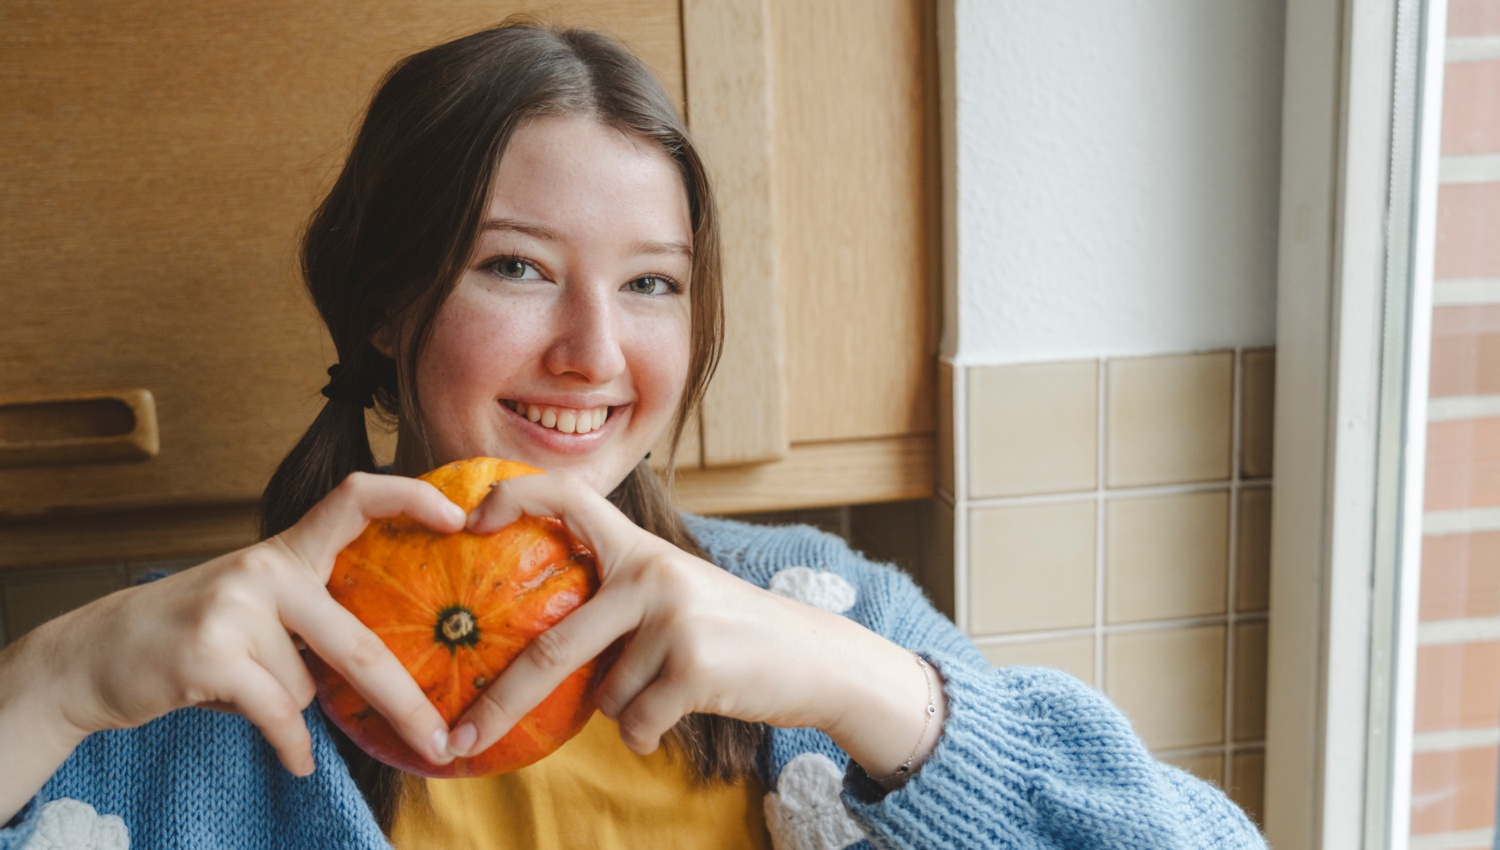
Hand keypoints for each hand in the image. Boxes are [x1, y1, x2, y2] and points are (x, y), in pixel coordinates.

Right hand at [1, 473, 464, 795]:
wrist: (89, 656)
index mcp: (285, 552)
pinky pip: (278, 712)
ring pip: (307, 687)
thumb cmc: (191, 636)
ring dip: (287, 707)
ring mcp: (235, 605)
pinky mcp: (210, 651)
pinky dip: (289, 744)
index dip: (410, 497)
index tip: (460, 515)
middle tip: (440, 739)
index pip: (354, 499)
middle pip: (358, 641)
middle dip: (404, 702)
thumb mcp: (254, 608)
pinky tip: (295, 759)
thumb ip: (313, 619)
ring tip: (247, 694)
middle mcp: (265, 568)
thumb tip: (394, 668)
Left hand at [454, 473, 941, 779]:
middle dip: (500, 703)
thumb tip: (531, 656)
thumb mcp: (672, 597)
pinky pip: (636, 724)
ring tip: (673, 684)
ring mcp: (673, 619)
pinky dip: (648, 733)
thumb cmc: (729, 634)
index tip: (466, 521)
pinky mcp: (693, 667)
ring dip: (626, 710)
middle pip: (553, 647)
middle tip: (457, 739)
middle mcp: (651, 574)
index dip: (513, 499)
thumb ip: (613, 606)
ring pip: (604, 698)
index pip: (569, 497)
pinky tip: (684, 708)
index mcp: (639, 549)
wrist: (813, 657)